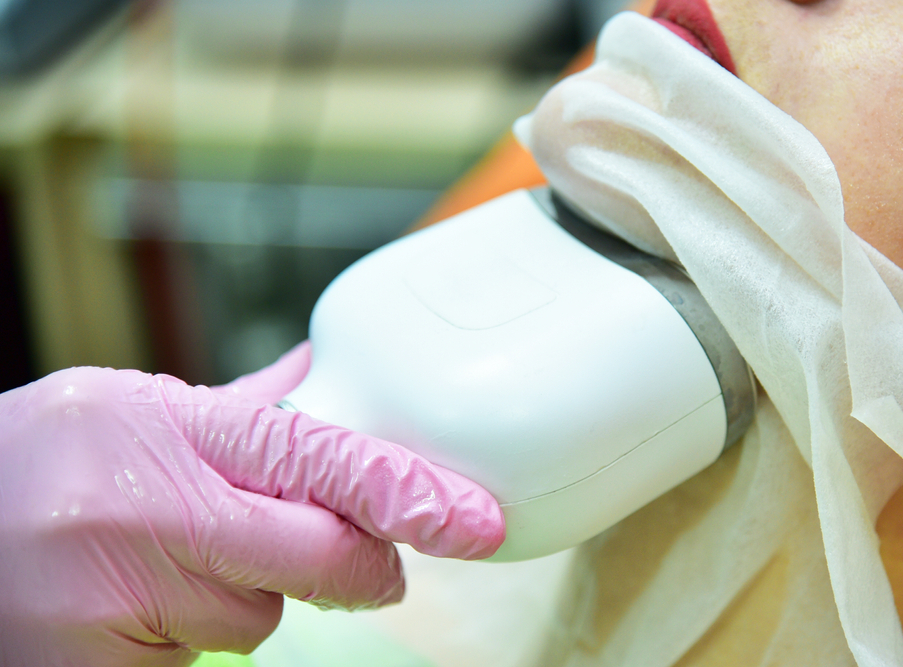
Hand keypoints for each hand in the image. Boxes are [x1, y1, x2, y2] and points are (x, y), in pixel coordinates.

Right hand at [0, 343, 504, 665]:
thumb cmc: (42, 462)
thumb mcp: (136, 410)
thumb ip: (242, 411)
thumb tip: (323, 384)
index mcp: (166, 422)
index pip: (313, 454)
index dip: (404, 490)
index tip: (471, 518)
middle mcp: (144, 503)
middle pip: (317, 554)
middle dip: (355, 562)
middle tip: (357, 557)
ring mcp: (116, 592)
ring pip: (259, 615)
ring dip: (242, 594)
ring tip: (164, 561)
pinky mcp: (98, 664)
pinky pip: (202, 662)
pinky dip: (188, 635)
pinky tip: (132, 602)